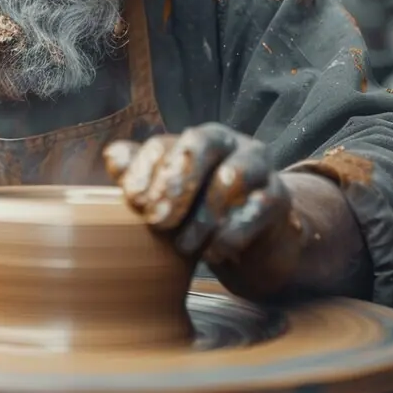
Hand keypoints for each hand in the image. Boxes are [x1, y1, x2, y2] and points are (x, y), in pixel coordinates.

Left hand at [103, 124, 302, 291]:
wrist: (257, 240)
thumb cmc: (205, 211)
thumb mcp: (171, 194)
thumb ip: (141, 173)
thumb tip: (113, 157)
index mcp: (200, 139)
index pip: (166, 143)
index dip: (145, 170)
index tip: (133, 201)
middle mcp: (232, 143)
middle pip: (201, 144)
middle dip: (175, 183)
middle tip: (156, 222)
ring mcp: (260, 168)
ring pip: (230, 177)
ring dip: (202, 216)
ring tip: (184, 247)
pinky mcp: (279, 198)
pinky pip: (257, 209)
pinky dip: (232, 234)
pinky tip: (214, 254)